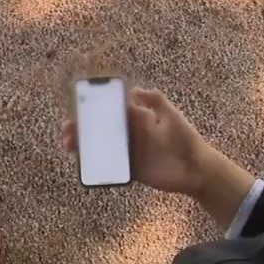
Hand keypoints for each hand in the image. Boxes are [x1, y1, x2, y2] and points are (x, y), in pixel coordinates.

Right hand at [61, 87, 211, 194]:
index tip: (77, 108)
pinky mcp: (130, 171)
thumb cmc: (186, 139)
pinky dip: (93, 166)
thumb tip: (132, 91)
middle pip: (99, 130)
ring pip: (99, 148)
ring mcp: (128, 154)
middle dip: (80, 128)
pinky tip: (81, 164)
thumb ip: (155, 100)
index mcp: (136, 119)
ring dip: (81, 146)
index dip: (92, 109)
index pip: (109, 111)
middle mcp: (129, 135)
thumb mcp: (171, 115)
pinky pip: (107, 168)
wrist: (196, 169)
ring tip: (68, 145)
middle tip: (66, 129)